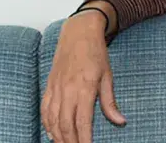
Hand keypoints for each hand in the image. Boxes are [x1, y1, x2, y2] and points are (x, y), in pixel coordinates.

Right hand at [40, 12, 126, 142]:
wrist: (78, 33)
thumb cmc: (95, 53)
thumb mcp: (108, 76)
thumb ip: (110, 102)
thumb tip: (120, 122)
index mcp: (84, 88)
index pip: (82, 122)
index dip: (84, 140)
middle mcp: (67, 90)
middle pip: (65, 125)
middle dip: (71, 142)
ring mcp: (56, 88)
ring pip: (53, 120)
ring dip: (58, 137)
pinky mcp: (49, 86)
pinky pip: (45, 110)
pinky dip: (47, 124)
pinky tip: (52, 134)